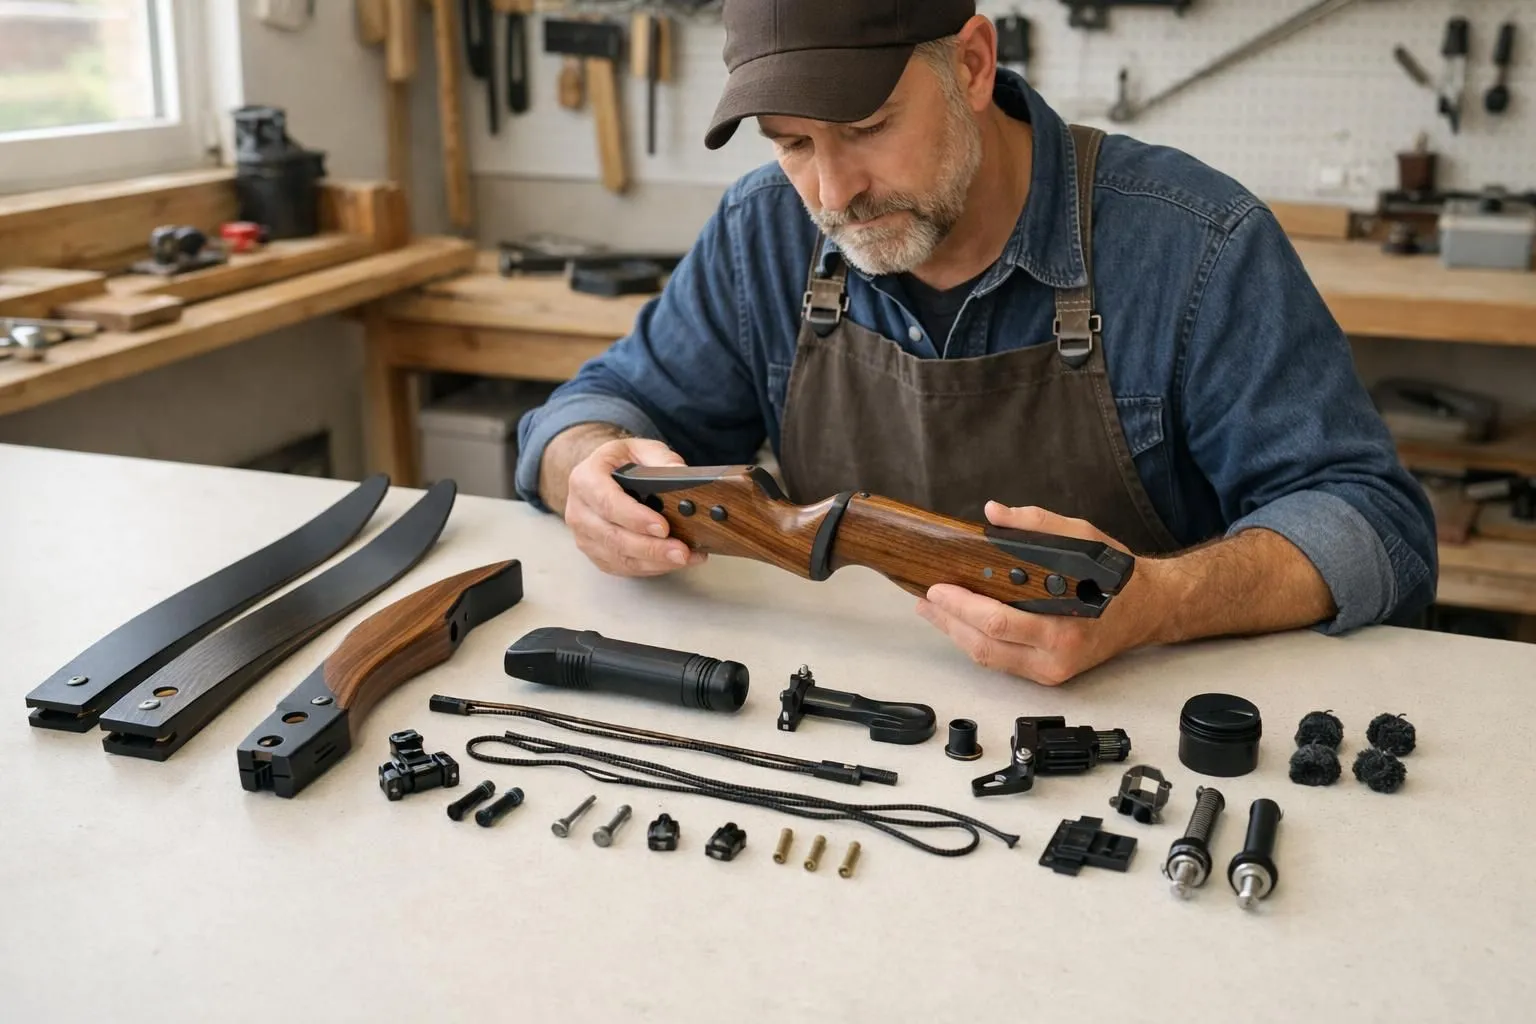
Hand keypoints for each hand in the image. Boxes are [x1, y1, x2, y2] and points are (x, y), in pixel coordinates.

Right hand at [563, 436, 706, 576]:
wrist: (602, 477)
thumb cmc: (621, 463)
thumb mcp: (641, 450)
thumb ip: (662, 461)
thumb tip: (683, 476)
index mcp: (585, 479)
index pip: (607, 501)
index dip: (635, 517)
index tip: (663, 527)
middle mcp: (579, 510)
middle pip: (613, 536)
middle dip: (651, 547)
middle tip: (681, 551)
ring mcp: (585, 536)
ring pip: (619, 557)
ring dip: (654, 561)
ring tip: (684, 558)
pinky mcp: (596, 554)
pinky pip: (623, 567)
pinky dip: (651, 568)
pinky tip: (673, 562)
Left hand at [915, 501, 1163, 684]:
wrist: (1147, 609)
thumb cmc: (1116, 576)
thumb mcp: (1080, 537)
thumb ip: (1035, 524)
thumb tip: (993, 513)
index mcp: (1064, 626)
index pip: (998, 622)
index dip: (962, 607)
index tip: (938, 588)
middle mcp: (1056, 656)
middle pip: (984, 646)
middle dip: (948, 621)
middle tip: (924, 599)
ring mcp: (1050, 671)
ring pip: (988, 659)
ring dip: (955, 633)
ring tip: (932, 610)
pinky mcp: (1047, 675)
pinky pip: (1001, 661)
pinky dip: (975, 641)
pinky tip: (959, 623)